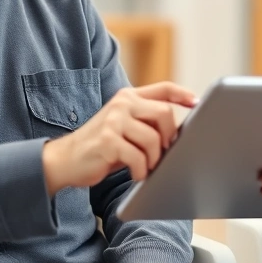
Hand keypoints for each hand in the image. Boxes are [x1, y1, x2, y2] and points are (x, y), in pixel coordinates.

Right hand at [42, 82, 197, 193]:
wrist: (65, 160)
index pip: (163, 88)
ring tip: (147, 168)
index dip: (182, 94)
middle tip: (163, 154)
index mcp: (128, 97)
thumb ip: (144, 121)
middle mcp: (122, 103)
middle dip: (169, 138)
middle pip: (164, 114)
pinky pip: (137, 157)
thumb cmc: (101, 147)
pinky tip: (135, 174)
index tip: (196, 103)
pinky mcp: (107, 140)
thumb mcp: (123, 126)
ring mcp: (113, 120)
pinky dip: (140, 170)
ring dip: (154, 159)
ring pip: (153, 138)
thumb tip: (177, 132)